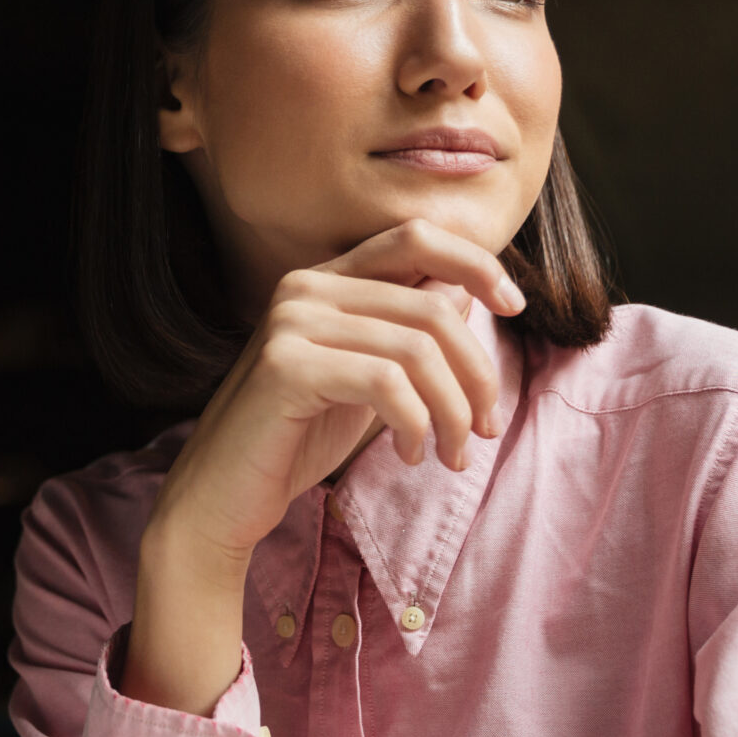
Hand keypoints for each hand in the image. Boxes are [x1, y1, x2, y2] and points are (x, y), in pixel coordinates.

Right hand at [124, 220, 523, 713]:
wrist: (223, 498)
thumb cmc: (297, 440)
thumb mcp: (367, 381)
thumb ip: (407, 335)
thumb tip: (466, 294)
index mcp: (326, 281)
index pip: (417, 238)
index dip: (477, 263)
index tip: (514, 308)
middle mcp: (305, 287)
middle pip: (433, 306)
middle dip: (477, 374)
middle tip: (483, 430)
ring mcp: (291, 323)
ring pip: (418, 349)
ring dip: (453, 411)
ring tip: (451, 454)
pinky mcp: (285, 367)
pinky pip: (386, 383)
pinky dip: (416, 424)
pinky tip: (410, 455)